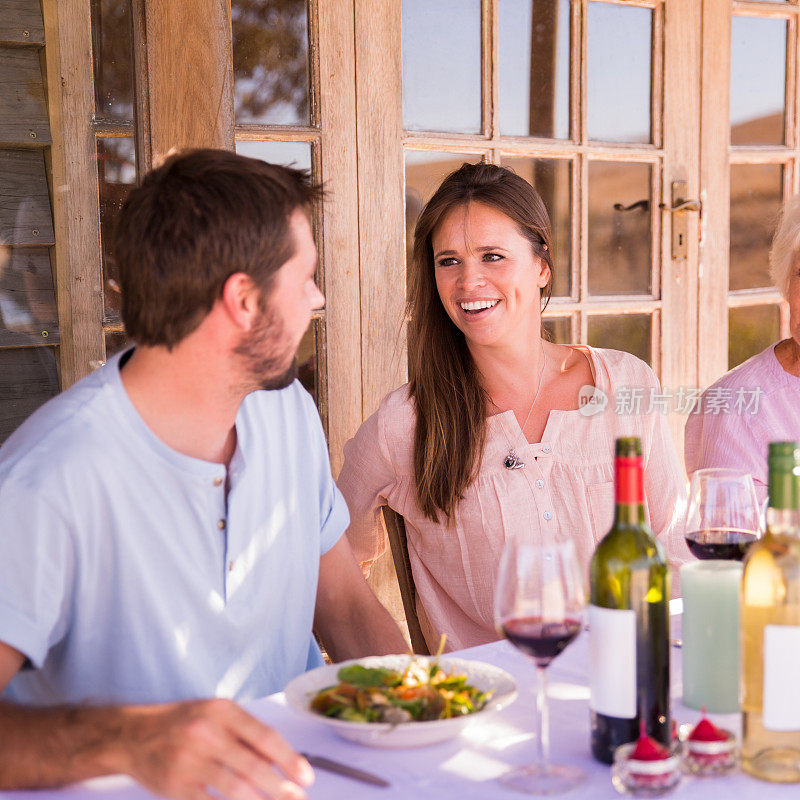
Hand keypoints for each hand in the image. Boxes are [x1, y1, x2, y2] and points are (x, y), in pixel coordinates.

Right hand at [121, 698, 313, 799]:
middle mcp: (207, 732)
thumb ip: (246, 733)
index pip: (265, 736)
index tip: (306, 776)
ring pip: (235, 789)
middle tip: (298, 799)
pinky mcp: (175, 786)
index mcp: (223, 711)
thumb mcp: (216, 714)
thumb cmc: (184, 723)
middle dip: (281, 788)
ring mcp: (189, 761)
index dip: (289, 759)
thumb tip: (282, 761)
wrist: (133, 734)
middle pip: (253, 766)